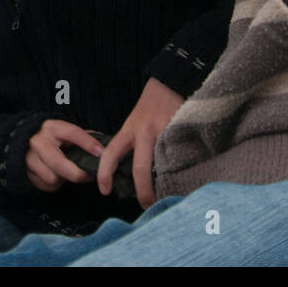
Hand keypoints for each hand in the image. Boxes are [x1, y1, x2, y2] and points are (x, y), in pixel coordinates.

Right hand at [26, 119, 103, 192]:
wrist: (22, 140)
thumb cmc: (51, 137)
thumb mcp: (64, 131)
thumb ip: (83, 137)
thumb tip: (105, 145)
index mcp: (52, 127)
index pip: (72, 133)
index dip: (87, 143)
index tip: (101, 153)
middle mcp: (39, 141)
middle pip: (59, 163)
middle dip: (77, 174)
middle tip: (89, 176)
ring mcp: (29, 157)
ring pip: (52, 178)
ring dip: (64, 180)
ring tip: (67, 173)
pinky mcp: (25, 171)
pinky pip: (45, 185)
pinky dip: (54, 185)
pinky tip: (56, 176)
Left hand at [98, 77, 184, 207]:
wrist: (170, 81)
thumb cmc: (152, 105)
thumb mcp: (136, 121)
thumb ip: (134, 142)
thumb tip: (132, 172)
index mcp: (130, 129)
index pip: (111, 153)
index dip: (105, 173)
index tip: (104, 190)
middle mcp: (144, 131)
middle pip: (139, 168)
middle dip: (142, 191)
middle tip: (146, 205)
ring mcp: (163, 132)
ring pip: (161, 165)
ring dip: (164, 183)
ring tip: (167, 196)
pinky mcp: (180, 131)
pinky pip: (180, 156)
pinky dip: (180, 169)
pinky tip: (183, 177)